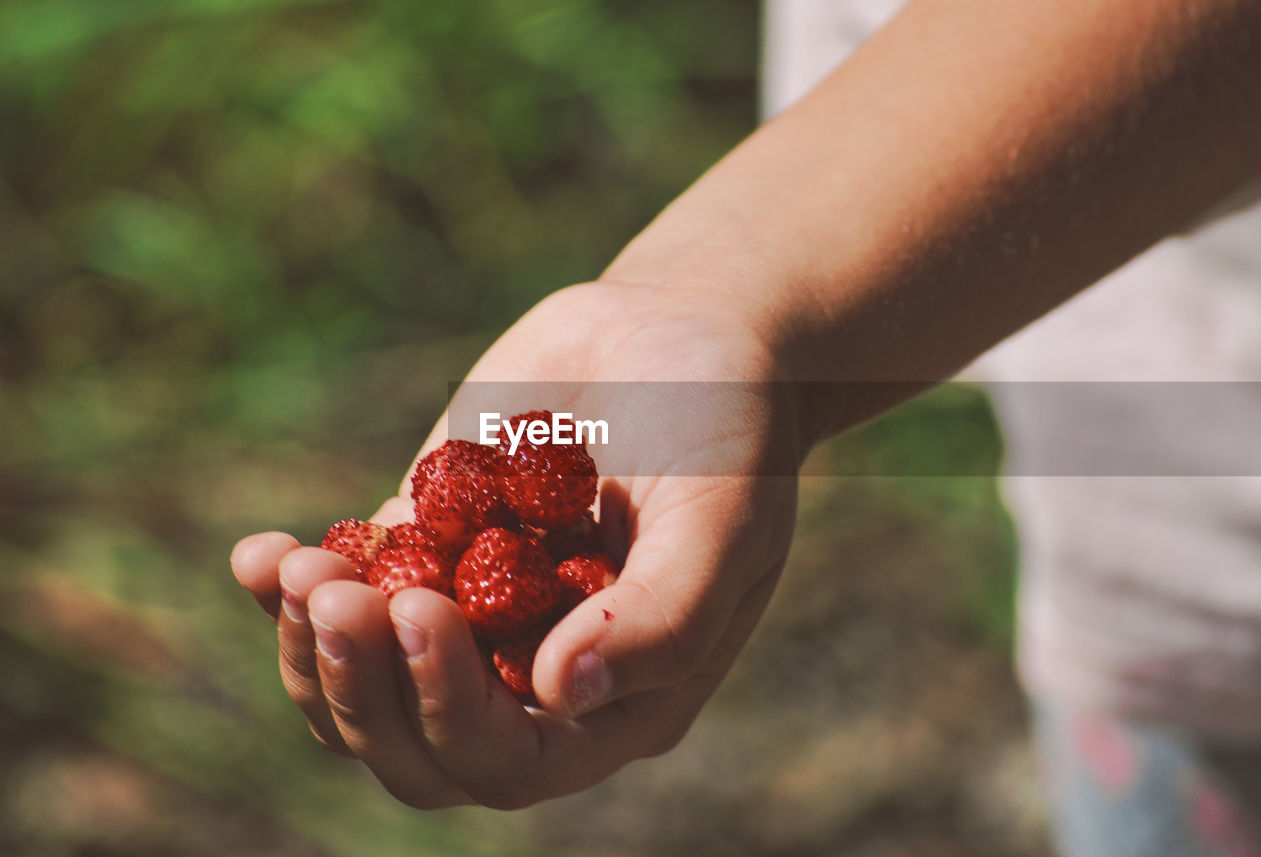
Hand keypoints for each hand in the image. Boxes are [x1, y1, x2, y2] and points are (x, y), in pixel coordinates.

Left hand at [230, 281, 805, 808]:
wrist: (679, 334)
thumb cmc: (724, 429)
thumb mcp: (722, 520)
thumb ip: (663, 619)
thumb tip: (557, 695)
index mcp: (614, 697)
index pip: (510, 760)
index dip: (449, 710)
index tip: (421, 611)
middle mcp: (534, 675)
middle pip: (416, 746)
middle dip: (362, 687)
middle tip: (336, 596)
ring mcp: (473, 616)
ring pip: (363, 690)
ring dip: (312, 647)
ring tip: (294, 569)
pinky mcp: (426, 550)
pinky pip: (344, 600)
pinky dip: (288, 592)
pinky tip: (260, 555)